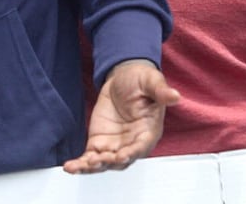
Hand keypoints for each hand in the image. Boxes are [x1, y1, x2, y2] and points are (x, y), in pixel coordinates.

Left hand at [63, 60, 178, 174]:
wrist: (124, 77)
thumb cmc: (142, 80)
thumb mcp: (152, 81)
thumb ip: (161, 91)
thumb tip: (175, 96)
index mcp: (148, 132)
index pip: (141, 147)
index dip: (132, 153)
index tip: (122, 155)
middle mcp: (132, 144)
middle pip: (121, 160)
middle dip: (109, 162)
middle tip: (98, 159)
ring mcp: (115, 145)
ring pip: (105, 163)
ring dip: (93, 166)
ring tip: (80, 165)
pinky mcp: (99, 143)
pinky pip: (90, 157)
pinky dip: (81, 164)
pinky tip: (70, 167)